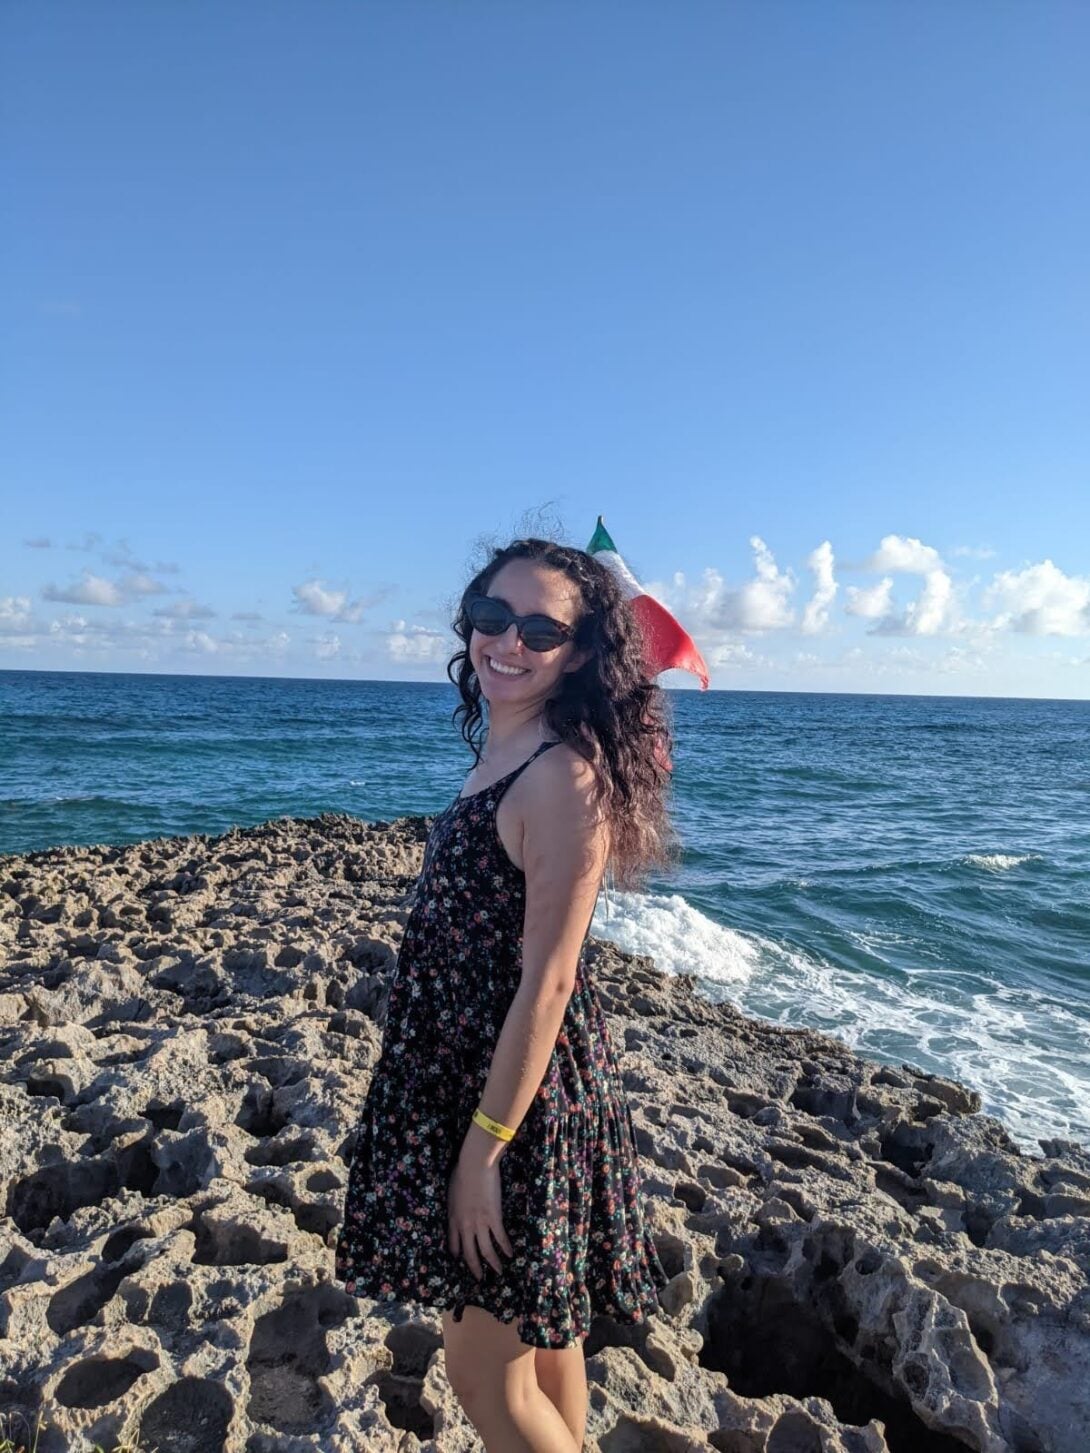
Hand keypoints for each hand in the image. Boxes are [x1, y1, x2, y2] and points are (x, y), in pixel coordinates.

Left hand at [447, 1146, 513, 1280]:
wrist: (474, 1166)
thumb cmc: (462, 1172)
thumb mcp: (453, 1191)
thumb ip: (455, 1202)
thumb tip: (459, 1204)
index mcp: (453, 1218)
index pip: (454, 1243)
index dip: (457, 1254)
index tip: (460, 1260)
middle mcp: (465, 1226)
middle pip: (469, 1253)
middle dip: (474, 1268)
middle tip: (479, 1278)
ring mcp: (479, 1223)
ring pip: (485, 1251)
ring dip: (493, 1263)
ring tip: (499, 1272)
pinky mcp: (493, 1218)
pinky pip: (500, 1238)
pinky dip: (506, 1247)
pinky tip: (511, 1254)